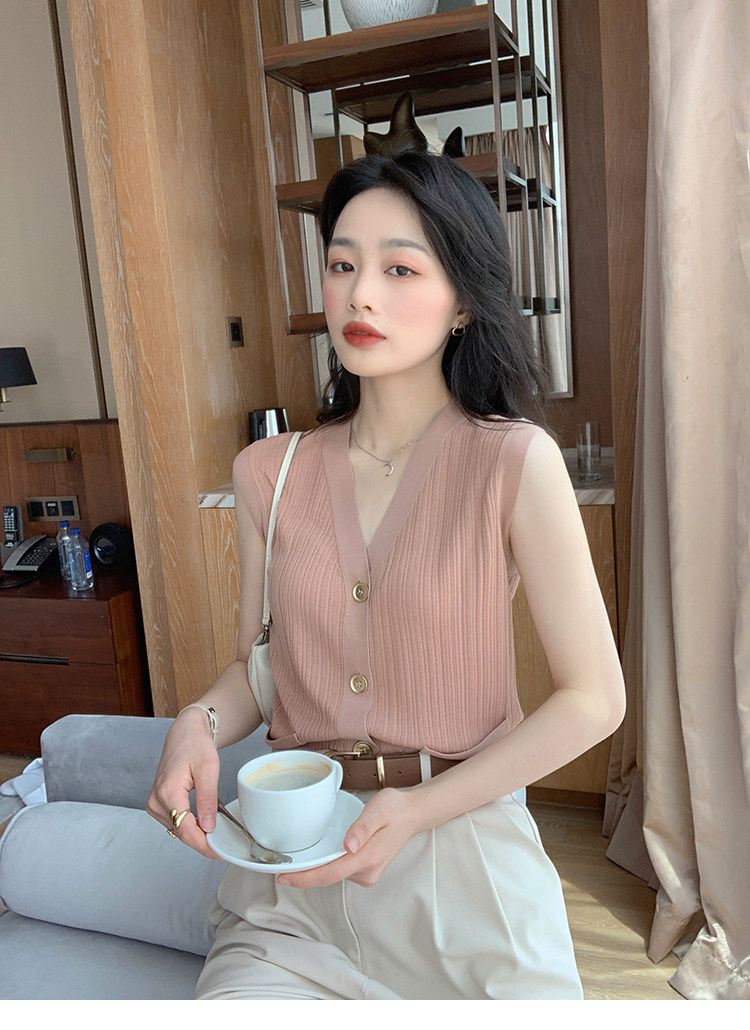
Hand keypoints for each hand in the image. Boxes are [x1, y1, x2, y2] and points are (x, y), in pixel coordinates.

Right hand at [146, 709, 223, 860]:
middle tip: (225, 846)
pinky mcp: (157, 804)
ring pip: (178, 830)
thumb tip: (209, 828)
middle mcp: (156, 800)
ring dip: (197, 835)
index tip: (220, 853)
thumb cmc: (196, 746)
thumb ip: (208, 800)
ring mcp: (154, 803)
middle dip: (203, 842)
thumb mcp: (209, 769)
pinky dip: (190, 826)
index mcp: (168, 792)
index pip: (186, 830)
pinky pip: (175, 823)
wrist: (184, 734)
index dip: (204, 845)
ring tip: (217, 833)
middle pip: (181, 833)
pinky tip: (204, 824)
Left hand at [275, 787, 417, 888]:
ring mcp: (367, 874)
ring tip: (295, 860)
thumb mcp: (378, 810)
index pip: (330, 874)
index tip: (283, 877)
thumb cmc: (394, 809)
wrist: (411, 814)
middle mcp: (367, 871)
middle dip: (304, 875)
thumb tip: (349, 845)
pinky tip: (317, 857)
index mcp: (367, 858)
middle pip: (328, 877)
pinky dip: (325, 866)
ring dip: (314, 870)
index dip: (305, 878)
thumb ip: (362, 828)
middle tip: (280, 867)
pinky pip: (339, 871)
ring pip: (333, 875)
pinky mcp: (365, 870)